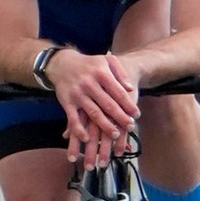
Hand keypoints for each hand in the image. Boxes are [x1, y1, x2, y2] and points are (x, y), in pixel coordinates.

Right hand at [51, 46, 139, 160]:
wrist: (63, 63)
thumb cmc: (90, 64)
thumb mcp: (107, 61)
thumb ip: (120, 73)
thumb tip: (130, 89)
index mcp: (101, 73)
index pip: (118, 91)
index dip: (128, 104)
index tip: (136, 115)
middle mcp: (89, 83)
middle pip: (108, 104)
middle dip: (120, 117)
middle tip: (131, 127)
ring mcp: (77, 93)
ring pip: (93, 113)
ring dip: (105, 126)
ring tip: (115, 135)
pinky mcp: (66, 102)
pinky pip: (73, 118)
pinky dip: (79, 129)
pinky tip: (86, 139)